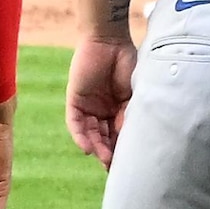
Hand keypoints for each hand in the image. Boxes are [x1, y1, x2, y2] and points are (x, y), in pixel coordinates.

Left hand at [66, 36, 135, 165]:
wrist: (109, 40)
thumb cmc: (128, 62)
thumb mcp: (134, 93)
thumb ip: (130, 113)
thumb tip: (128, 138)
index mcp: (120, 109)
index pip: (120, 134)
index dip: (124, 149)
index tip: (131, 165)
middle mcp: (103, 111)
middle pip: (104, 137)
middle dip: (110, 153)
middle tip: (115, 168)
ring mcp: (89, 106)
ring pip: (90, 133)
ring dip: (96, 148)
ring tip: (104, 160)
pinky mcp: (75, 100)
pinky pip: (75, 123)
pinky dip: (80, 136)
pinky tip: (87, 149)